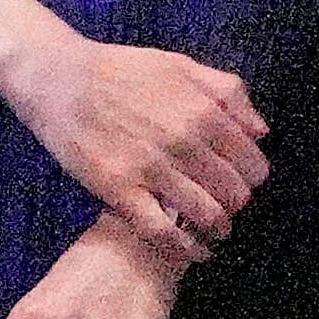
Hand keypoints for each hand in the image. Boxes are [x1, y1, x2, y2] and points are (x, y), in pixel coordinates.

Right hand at [0, 0, 263, 257]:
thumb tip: (260, 131)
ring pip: (205, 215)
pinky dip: (184, 249)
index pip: (252, 164)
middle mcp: (184, 141)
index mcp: (204, 111)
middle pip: (234, 194)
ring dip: (215, 228)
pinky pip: (162, 231)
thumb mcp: (181, 65)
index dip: (251, 179)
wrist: (58, 77)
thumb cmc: (119, 69)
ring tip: (212, 229)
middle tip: (224, 206)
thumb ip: (227, 93)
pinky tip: (194, 253)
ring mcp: (151, 167)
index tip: (240, 183)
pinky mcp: (119, 188)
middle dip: (235, 205)